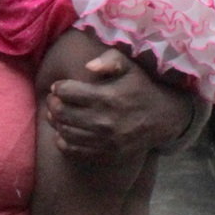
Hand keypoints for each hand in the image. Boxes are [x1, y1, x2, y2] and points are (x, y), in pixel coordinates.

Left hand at [46, 48, 198, 160]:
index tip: (59, 87)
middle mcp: (102, 121)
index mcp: (105, 97)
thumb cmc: (141, 89)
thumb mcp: (130, 67)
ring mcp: (102, 141)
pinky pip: (72, 150)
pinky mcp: (103, 155)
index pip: (66, 92)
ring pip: (64, 132)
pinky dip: (62, 141)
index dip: (58, 87)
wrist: (161, 119)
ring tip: (57, 115)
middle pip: (61, 112)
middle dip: (53, 104)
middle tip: (55, 100)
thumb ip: (110, 60)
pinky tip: (65, 132)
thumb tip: (88, 66)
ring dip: (55, 122)